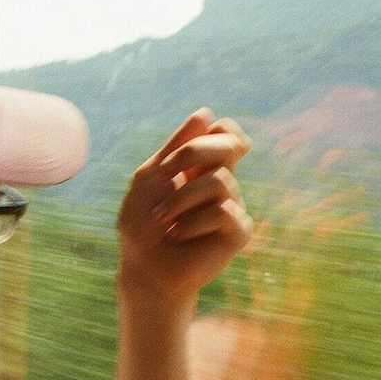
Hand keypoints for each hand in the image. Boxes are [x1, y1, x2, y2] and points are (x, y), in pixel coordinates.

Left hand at [116, 108, 253, 306]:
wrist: (144, 266)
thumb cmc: (142, 223)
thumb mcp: (151, 176)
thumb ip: (177, 146)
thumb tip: (206, 113)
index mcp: (201, 166)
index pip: (226, 133)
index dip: (216, 130)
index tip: (184, 148)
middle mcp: (221, 182)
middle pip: (231, 144)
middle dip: (194, 151)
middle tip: (166, 171)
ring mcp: (232, 206)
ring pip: (220, 180)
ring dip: (181, 198)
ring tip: (163, 220)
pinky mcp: (238, 232)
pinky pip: (224, 212)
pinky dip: (192, 223)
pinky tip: (178, 236)